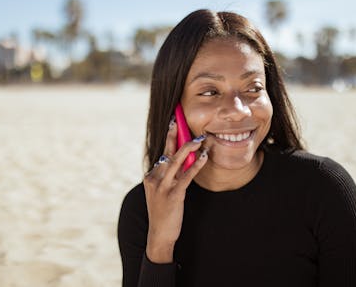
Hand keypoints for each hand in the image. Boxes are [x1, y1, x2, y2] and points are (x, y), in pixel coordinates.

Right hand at [143, 119, 207, 262]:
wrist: (159, 235)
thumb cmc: (163, 213)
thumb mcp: (161, 192)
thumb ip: (168, 176)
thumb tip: (182, 161)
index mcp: (151, 176)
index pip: (162, 153)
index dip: (169, 138)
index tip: (173, 124)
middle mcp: (154, 178)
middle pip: (167, 152)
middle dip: (174, 135)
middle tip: (178, 120)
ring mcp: (162, 186)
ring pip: (175, 161)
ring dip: (189, 148)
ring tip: (200, 138)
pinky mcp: (173, 195)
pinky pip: (186, 176)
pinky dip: (196, 165)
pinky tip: (204, 157)